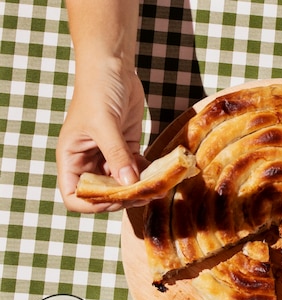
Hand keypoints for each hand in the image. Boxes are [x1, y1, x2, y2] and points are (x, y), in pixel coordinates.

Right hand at [56, 59, 147, 211]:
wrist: (113, 67)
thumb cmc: (97, 91)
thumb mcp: (105, 124)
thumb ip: (117, 155)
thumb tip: (129, 184)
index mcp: (71, 158)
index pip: (74, 196)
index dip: (93, 204)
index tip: (116, 199)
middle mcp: (88, 161)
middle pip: (103, 194)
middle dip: (123, 198)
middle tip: (146, 195)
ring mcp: (109, 156)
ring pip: (123, 184)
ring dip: (140, 188)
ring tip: (159, 187)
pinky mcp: (127, 148)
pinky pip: (137, 169)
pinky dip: (149, 174)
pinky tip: (162, 175)